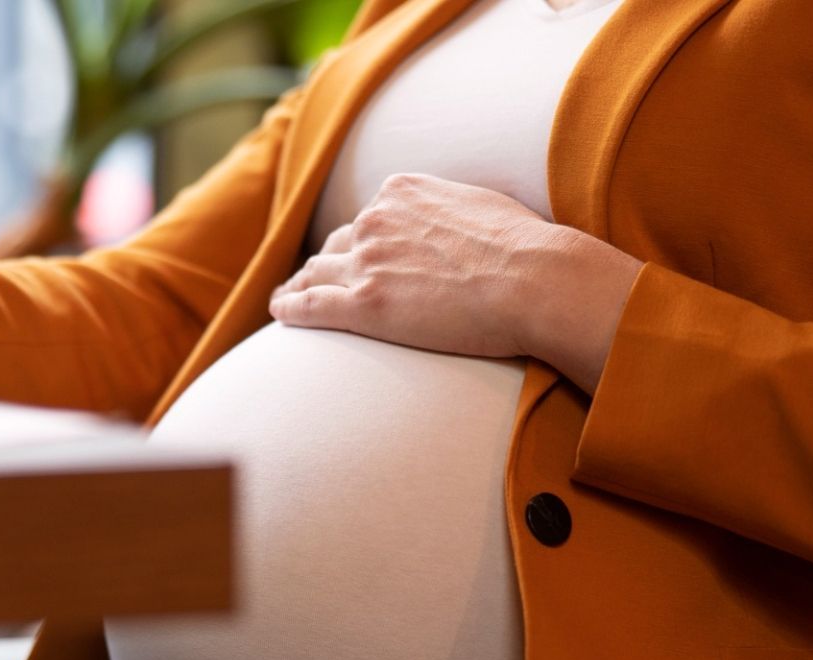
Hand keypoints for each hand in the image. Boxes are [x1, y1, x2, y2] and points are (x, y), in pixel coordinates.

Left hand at [268, 173, 643, 392]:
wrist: (533, 280)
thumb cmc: (524, 248)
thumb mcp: (480, 204)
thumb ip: (449, 208)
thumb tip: (451, 220)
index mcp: (401, 192)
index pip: (368, 217)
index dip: (361, 241)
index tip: (358, 255)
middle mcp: (374, 221)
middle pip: (336, 245)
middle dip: (327, 263)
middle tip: (315, 280)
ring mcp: (366, 262)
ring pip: (316, 273)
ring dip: (300, 286)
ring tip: (287, 299)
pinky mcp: (364, 305)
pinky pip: (311, 306)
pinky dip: (290, 308)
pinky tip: (279, 314)